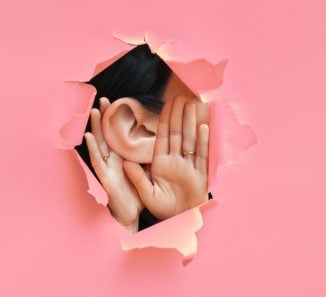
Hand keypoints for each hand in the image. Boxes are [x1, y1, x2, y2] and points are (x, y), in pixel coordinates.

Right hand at [84, 97, 143, 232]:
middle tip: (105, 100)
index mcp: (124, 158)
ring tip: (94, 111)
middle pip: (109, 136)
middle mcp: (114, 161)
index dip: (118, 120)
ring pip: (100, 145)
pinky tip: (88, 137)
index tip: (120, 103)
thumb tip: (157, 141)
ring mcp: (108, 168)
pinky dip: (92, 149)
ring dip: (96, 128)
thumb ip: (146, 159)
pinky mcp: (105, 179)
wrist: (132, 215)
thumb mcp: (145, 173)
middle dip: (106, 118)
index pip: (120, 136)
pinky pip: (97, 162)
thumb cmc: (137, 194)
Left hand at [124, 95, 208, 219]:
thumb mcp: (147, 194)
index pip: (162, 137)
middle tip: (180, 97)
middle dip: (178, 116)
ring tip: (192, 106)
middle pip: (177, 134)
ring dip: (191, 123)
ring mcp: (189, 166)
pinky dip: (203, 142)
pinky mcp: (200, 174)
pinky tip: (203, 127)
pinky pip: (202, 155)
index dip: (164, 120)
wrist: (180, 219)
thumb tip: (125, 161)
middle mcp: (175, 161)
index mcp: (161, 164)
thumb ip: (137, 178)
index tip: (166, 105)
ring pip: (190, 140)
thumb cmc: (163, 209)